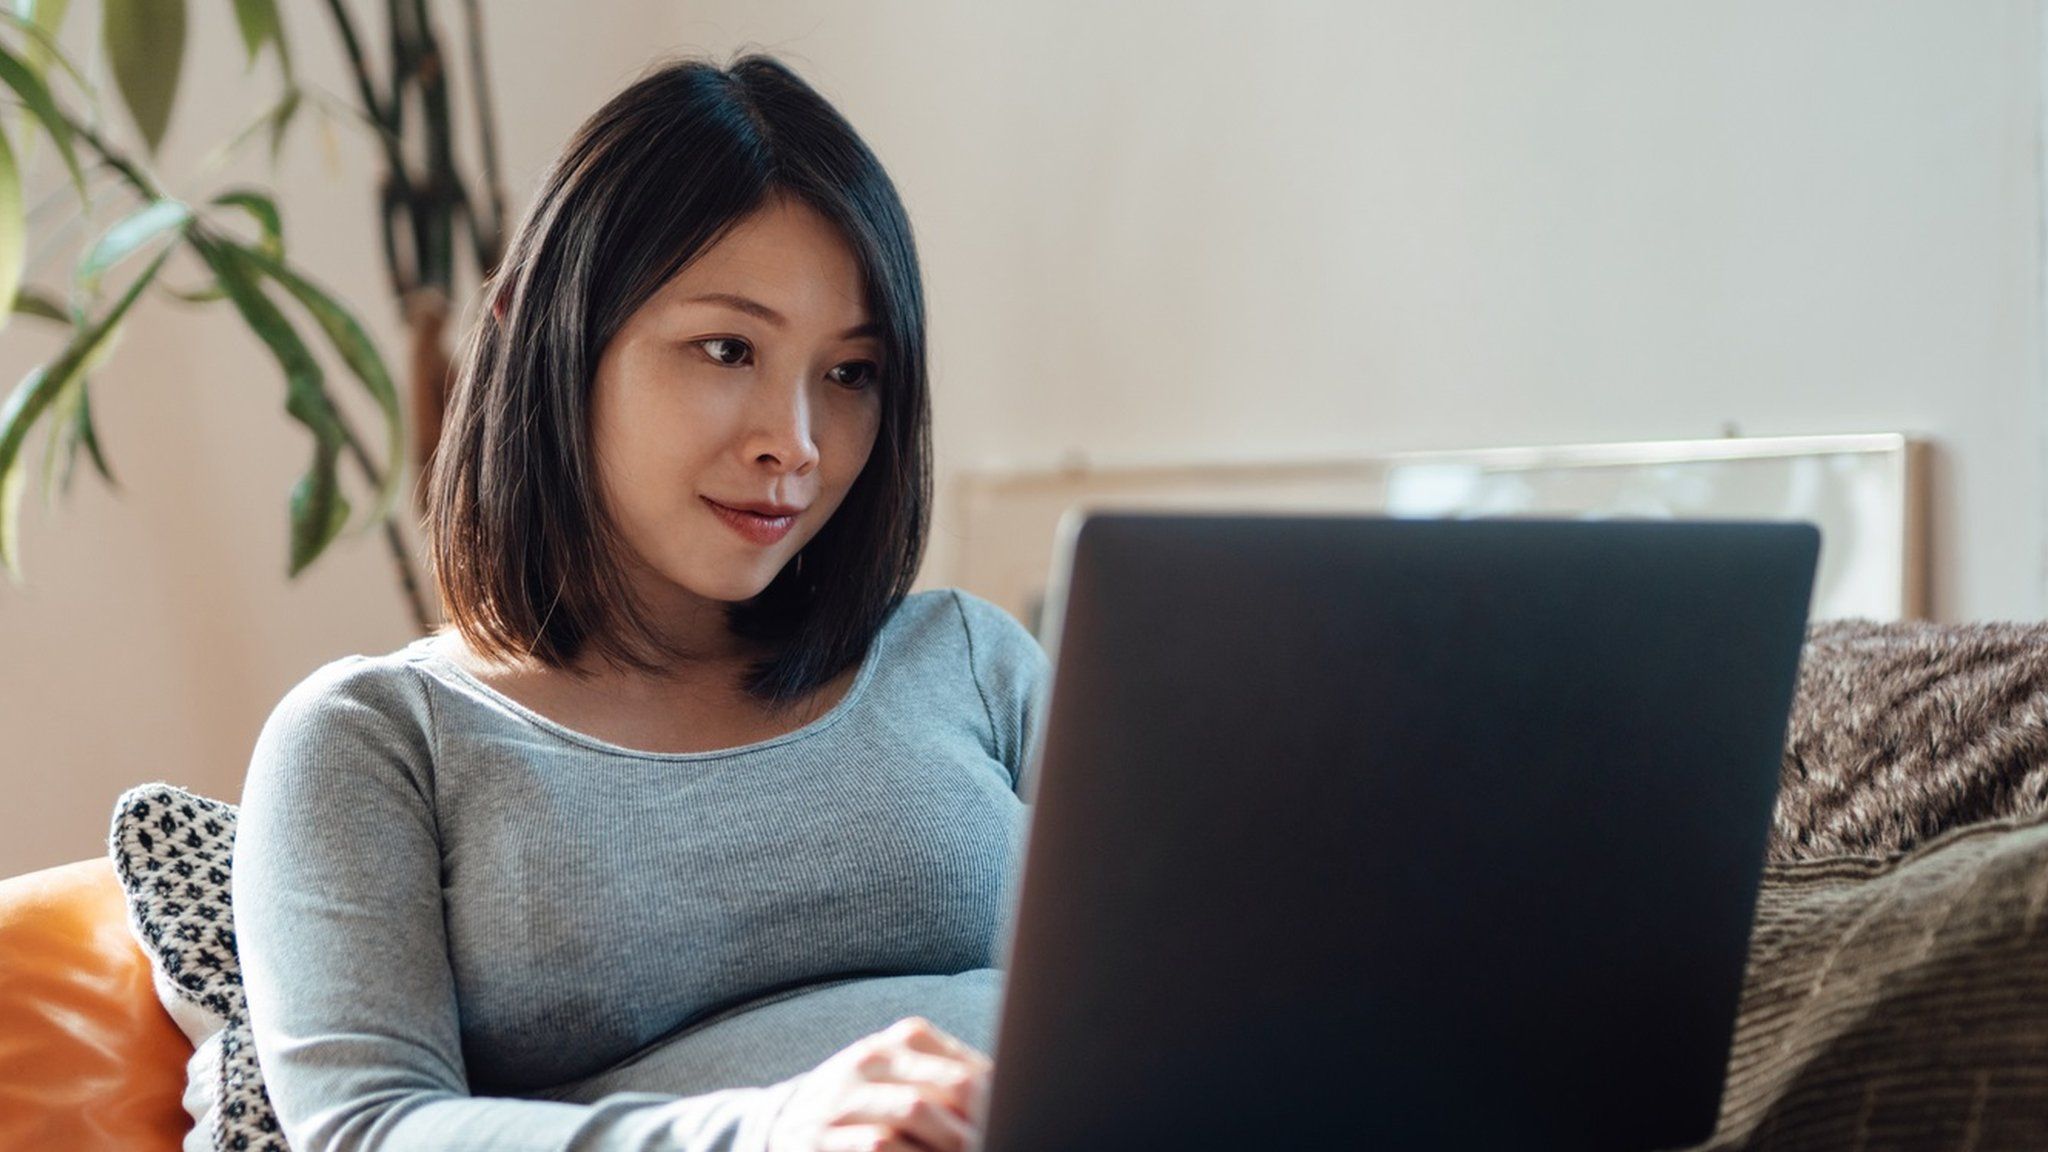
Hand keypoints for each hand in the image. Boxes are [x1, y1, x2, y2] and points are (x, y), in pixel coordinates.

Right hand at [768, 1016, 992, 1151]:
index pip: (966, 1068)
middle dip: (982, 1123)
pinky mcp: (820, 1140)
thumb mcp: (899, 1078)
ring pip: (915, 1112)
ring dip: (951, 1143)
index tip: (1017, 1120)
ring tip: (973, 1151)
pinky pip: (878, 1146)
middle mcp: (869, 1062)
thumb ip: (947, 1080)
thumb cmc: (862, 1102)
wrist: (783, 1123)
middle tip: (997, 1141)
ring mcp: (842, 1100)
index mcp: (898, 1044)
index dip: (999, 1101)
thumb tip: (1006, 1096)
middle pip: (948, 1087)